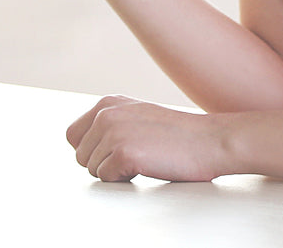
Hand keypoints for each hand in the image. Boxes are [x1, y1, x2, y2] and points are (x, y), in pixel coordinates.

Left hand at [66, 95, 232, 182]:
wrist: (209, 141)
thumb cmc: (177, 135)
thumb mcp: (136, 115)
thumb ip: (109, 123)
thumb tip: (80, 147)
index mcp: (107, 104)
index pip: (73, 136)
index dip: (92, 150)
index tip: (115, 152)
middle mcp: (106, 115)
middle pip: (81, 156)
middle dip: (103, 163)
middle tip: (135, 157)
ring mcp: (114, 133)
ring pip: (93, 169)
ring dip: (115, 172)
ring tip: (144, 159)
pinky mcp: (124, 153)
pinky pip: (107, 178)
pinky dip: (125, 179)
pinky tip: (147, 166)